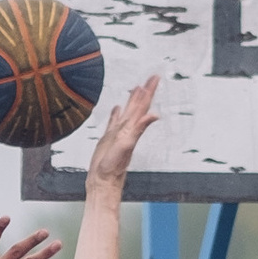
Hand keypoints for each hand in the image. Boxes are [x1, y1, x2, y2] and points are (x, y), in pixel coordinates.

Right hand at [84, 77, 159, 196]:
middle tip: (152, 77)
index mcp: (132, 128)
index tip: (155, 78)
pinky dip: (116, 114)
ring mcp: (118, 133)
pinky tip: (117, 109)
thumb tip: (155, 115)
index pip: (142, 105)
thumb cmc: (113, 167)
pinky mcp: (108, 138)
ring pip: (127, 111)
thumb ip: (140, 129)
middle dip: (145, 91)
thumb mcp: (127, 145)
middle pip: (138, 105)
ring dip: (132, 99)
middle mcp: (127, 128)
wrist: (103, 181)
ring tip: (137, 88)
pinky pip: (114, 121)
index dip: (148, 91)